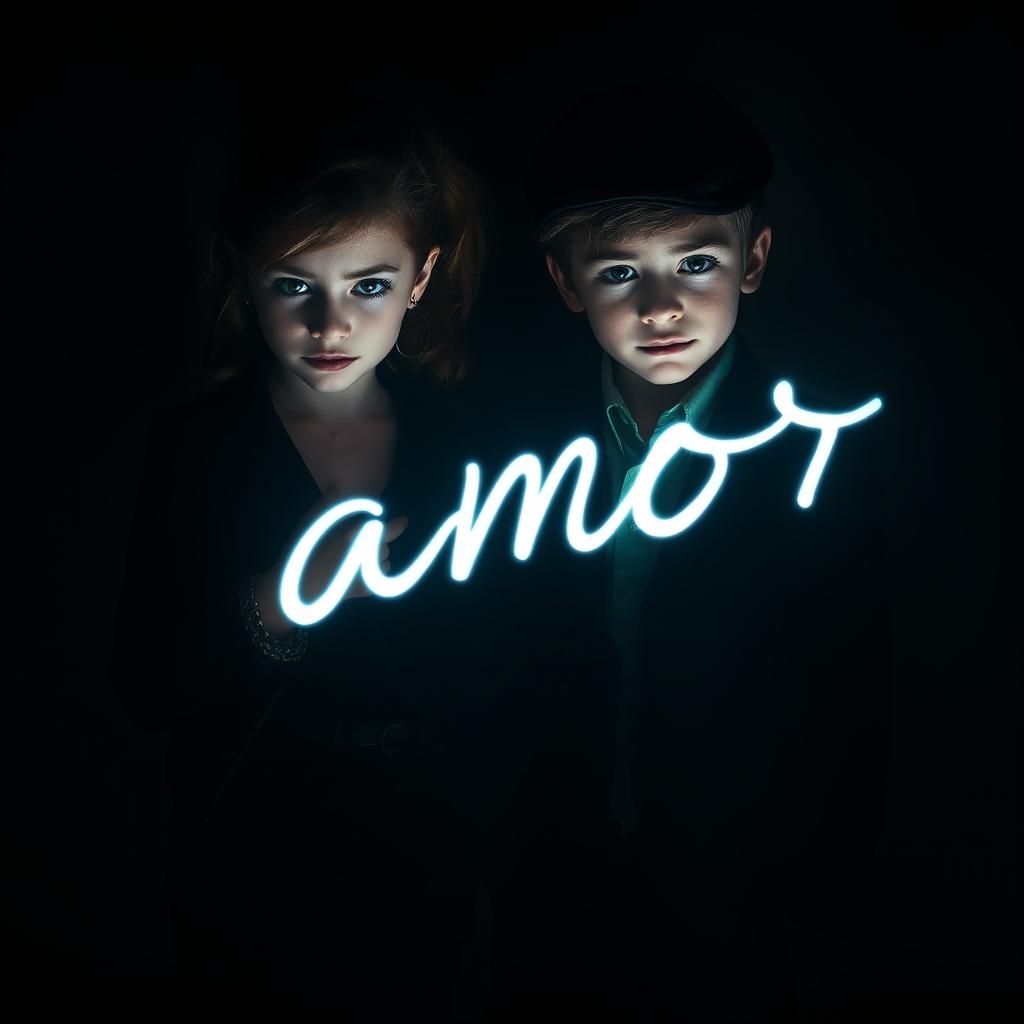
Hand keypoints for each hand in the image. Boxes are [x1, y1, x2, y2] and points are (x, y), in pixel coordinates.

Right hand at [255, 487, 408, 634]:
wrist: (295, 590)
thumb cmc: (301, 552)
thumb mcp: (312, 523)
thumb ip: (329, 505)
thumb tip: (339, 488)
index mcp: (353, 538)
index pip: (386, 530)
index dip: (397, 526)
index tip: (404, 522)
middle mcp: (364, 556)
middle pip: (383, 546)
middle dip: (377, 543)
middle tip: (360, 544)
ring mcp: (366, 575)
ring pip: (383, 562)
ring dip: (375, 558)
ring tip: (354, 559)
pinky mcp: (364, 591)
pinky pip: (378, 578)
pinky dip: (372, 574)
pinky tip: (355, 573)